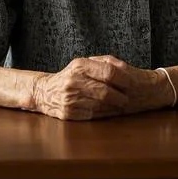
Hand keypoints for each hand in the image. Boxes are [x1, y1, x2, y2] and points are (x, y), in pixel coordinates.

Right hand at [30, 56, 173, 120]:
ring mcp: (70, 98)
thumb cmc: (73, 75)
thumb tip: (126, 69)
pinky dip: (104, 114)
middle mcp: (74, 81)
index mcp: (80, 65)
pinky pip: (92, 115)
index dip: (123, 80)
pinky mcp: (68, 113)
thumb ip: (107, 62)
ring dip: (114, 107)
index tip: (132, 84)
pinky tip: (109, 111)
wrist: (45, 92)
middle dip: (120, 97)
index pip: (108, 72)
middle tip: (128, 99)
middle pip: (105, 91)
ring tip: (120, 105)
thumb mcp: (86, 63)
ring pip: (100, 105)